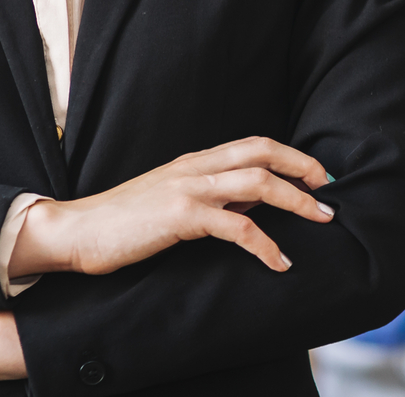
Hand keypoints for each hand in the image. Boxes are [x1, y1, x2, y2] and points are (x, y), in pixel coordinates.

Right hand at [9, 137, 332, 277]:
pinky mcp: (180, 217)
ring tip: (321, 218)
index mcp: (195, 161)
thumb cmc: (122, 222)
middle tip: (329, 188)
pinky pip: (237, 228)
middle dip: (303, 167)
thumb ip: (210, 197)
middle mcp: (196, 167)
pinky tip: (279, 261)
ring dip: (296, 200)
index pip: (253, 144)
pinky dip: (265, 244)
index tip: (317, 173)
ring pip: (258, 183)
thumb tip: (250, 203)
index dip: (290, 154)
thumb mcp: (172, 200)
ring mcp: (189, 189)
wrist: (75, 231)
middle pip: (263, 152)